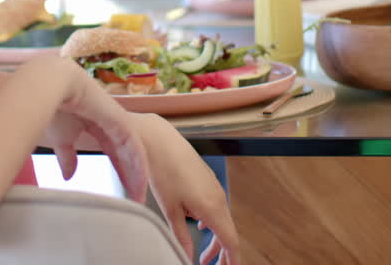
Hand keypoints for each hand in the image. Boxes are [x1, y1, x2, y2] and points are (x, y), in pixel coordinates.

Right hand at [50, 64, 148, 202]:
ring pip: (134, 153)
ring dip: (137, 175)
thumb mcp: (62, 139)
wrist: (54, 87)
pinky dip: (138, 166)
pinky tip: (141, 182)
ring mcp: (119, 122)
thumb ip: (68, 156)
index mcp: (99, 126)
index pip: (114, 153)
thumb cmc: (55, 108)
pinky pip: (135, 147)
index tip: (125, 192)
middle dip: (132, 177)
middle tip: (137, 199)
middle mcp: (112, 124)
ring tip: (139, 197)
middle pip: (127, 156)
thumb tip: (68, 177)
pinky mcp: (122, 121)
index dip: (120, 172)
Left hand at [133, 113, 239, 264]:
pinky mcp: (207, 179)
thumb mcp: (169, 209)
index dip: (231, 260)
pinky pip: (216, 206)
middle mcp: (218, 196)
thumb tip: (186, 256)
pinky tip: (200, 225)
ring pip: (221, 219)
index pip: (230, 241)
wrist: (158, 139)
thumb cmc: (163, 169)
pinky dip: (211, 221)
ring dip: (215, 237)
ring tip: (204, 254)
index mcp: (212, 207)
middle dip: (222, 252)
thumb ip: (180, 236)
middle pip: (227, 232)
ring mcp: (214, 186)